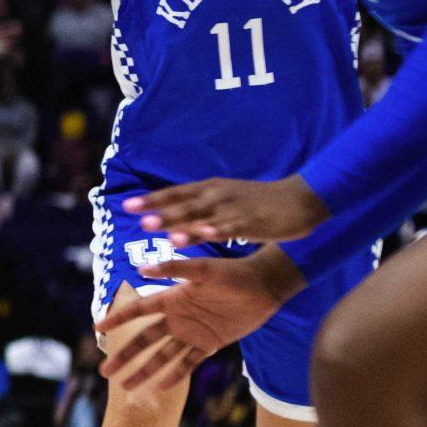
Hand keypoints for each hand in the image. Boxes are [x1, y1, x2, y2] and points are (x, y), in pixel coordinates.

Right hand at [92, 251, 292, 393]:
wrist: (263, 287)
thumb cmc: (232, 273)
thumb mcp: (204, 270)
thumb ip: (175, 269)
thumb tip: (143, 269)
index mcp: (172, 298)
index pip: (139, 311)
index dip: (119, 318)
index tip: (98, 328)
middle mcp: (177, 318)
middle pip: (145, 340)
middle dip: (125, 356)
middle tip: (106, 372)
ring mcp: (192, 333)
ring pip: (162, 356)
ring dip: (145, 371)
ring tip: (126, 387)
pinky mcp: (210, 344)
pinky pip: (189, 363)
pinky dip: (176, 375)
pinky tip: (161, 388)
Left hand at [125, 174, 327, 245]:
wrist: (299, 199)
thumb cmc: (259, 202)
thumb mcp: (226, 199)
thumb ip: (201, 206)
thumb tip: (173, 213)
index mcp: (210, 189)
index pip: (176, 192)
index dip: (152, 199)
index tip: (127, 204)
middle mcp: (218, 195)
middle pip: (184, 204)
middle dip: (161, 211)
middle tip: (139, 219)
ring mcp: (233, 209)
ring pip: (203, 216)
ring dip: (181, 223)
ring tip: (160, 232)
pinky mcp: (250, 222)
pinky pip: (230, 228)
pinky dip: (216, 231)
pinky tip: (204, 237)